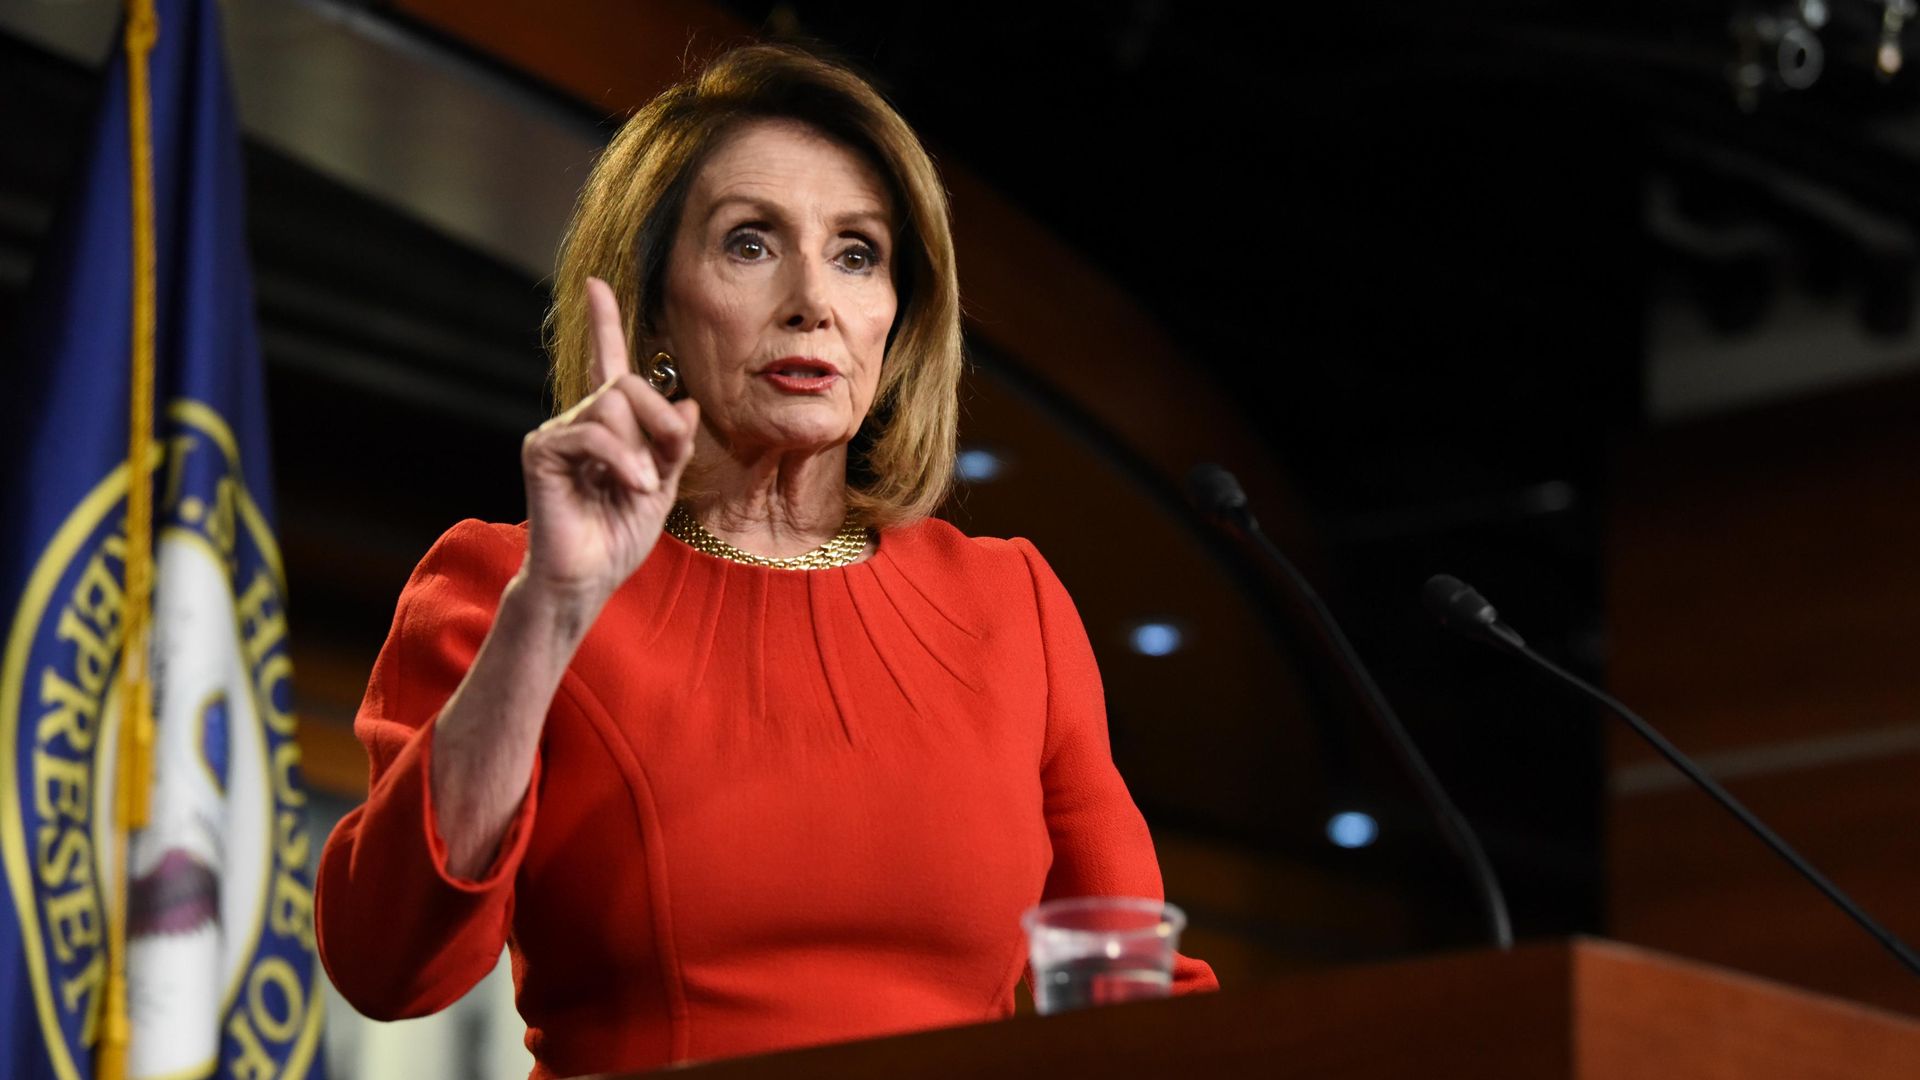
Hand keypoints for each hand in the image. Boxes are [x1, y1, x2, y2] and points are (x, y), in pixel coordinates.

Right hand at [517, 277, 698, 612]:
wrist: (586, 579)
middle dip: (658, 422)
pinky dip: (623, 460)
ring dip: (640, 450)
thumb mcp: (661, 487)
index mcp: (607, 426)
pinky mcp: (542, 450)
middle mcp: (577, 420)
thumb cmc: (617, 537)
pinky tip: (630, 487)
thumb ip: (672, 445)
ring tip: (638, 488)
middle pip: (627, 383)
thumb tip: (685, 403)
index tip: (596, 284)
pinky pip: (594, 432)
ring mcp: (556, 433)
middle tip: (662, 467)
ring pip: (613, 405)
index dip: (603, 322)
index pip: (606, 363)